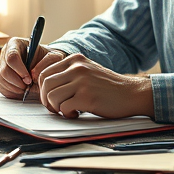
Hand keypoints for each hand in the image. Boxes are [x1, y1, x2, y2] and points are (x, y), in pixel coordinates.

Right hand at [0, 38, 66, 98]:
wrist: (43, 64)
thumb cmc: (47, 58)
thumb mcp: (53, 55)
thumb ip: (49, 60)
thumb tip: (34, 73)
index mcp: (15, 43)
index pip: (12, 57)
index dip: (20, 70)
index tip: (29, 79)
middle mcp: (5, 53)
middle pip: (4, 71)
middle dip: (18, 82)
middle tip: (29, 86)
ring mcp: (0, 66)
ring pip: (2, 81)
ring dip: (17, 88)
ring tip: (28, 87)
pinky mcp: (0, 78)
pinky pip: (2, 88)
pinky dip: (13, 92)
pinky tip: (23, 89)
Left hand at [36, 53, 154, 119]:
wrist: (131, 94)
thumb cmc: (108, 87)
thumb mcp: (88, 72)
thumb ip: (69, 74)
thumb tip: (44, 86)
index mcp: (76, 60)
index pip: (45, 72)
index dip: (42, 89)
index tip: (49, 98)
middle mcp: (78, 67)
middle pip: (45, 84)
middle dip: (46, 100)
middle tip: (56, 108)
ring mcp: (82, 82)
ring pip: (52, 96)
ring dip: (56, 108)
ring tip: (68, 110)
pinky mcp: (87, 97)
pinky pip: (64, 107)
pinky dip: (67, 114)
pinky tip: (77, 113)